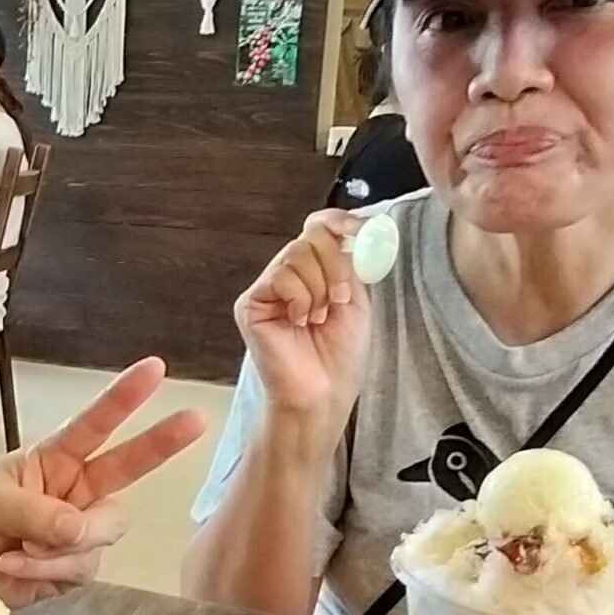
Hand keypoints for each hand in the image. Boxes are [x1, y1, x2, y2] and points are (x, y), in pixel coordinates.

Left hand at [0, 358, 208, 605]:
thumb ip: (37, 511)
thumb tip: (78, 529)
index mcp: (53, 458)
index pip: (94, 424)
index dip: (124, 397)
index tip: (155, 369)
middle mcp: (76, 489)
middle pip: (129, 466)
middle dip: (162, 442)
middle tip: (197, 418)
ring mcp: (82, 529)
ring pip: (104, 531)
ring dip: (62, 544)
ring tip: (19, 548)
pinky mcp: (77, 567)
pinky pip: (83, 567)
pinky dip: (48, 570)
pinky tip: (16, 567)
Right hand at [236, 210, 372, 428]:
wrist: (322, 392)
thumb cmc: (340, 356)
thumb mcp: (357, 300)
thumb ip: (351, 262)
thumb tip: (354, 229)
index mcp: (316, 270)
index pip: (320, 226)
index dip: (340, 222)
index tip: (362, 231)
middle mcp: (290, 274)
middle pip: (312, 236)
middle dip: (335, 266)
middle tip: (340, 299)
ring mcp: (269, 287)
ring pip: (297, 254)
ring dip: (319, 288)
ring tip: (318, 318)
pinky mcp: (252, 303)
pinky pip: (281, 276)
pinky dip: (300, 298)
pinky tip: (298, 322)